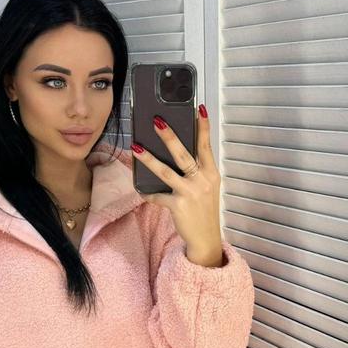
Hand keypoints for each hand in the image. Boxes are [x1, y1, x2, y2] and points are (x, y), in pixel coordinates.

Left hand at [131, 105, 222, 257]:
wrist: (205, 238)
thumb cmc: (204, 210)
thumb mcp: (208, 188)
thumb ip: (197, 172)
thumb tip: (178, 155)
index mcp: (211, 173)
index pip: (206, 146)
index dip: (202, 127)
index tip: (199, 109)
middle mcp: (202, 181)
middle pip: (183, 154)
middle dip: (169, 136)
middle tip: (157, 121)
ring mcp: (190, 193)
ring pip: (165, 171)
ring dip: (149, 159)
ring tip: (136, 148)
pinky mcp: (177, 205)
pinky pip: (158, 196)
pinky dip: (149, 194)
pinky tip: (141, 190)